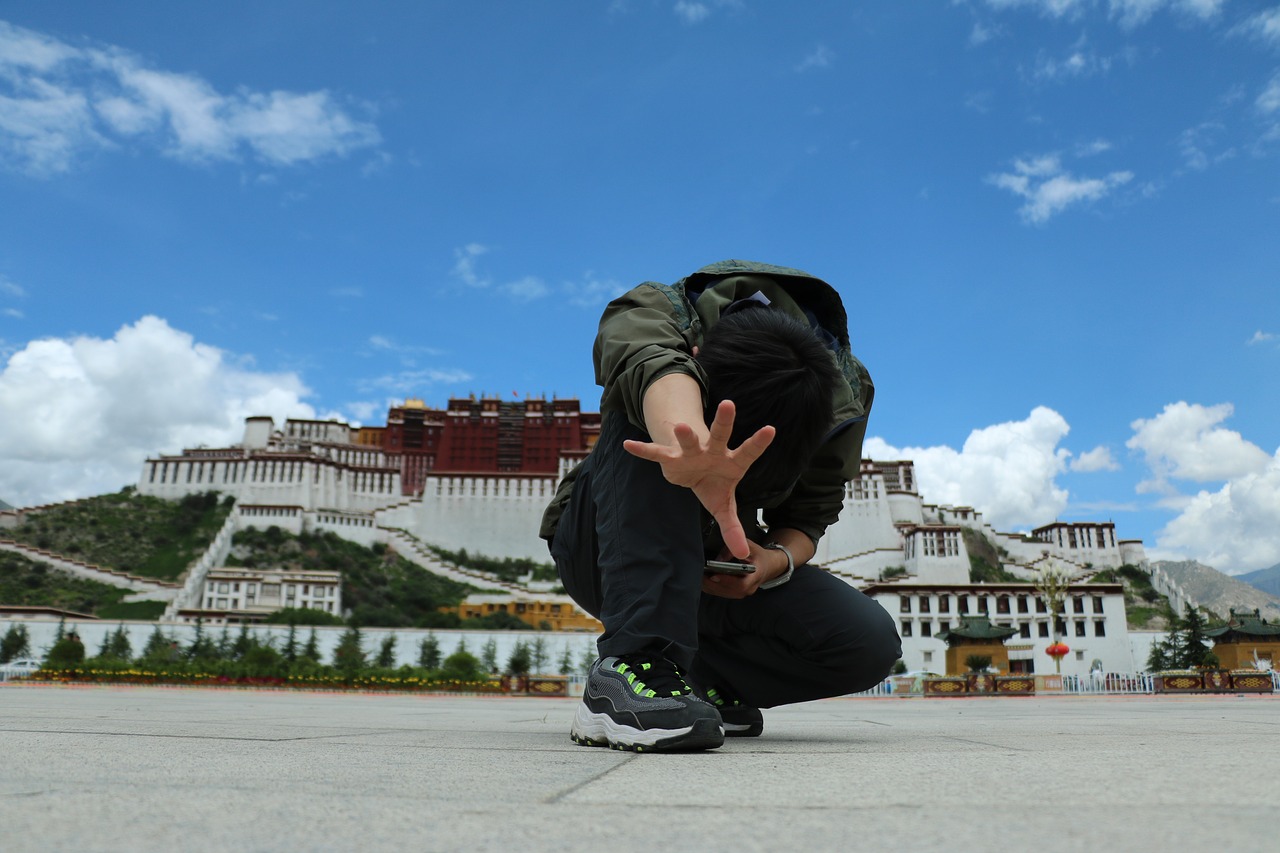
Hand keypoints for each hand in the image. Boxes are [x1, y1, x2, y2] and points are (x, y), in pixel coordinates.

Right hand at [622, 399, 774, 558]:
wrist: (692, 470)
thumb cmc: (713, 484)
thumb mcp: (723, 506)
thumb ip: (732, 528)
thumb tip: (741, 556)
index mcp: (731, 462)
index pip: (747, 453)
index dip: (758, 442)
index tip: (770, 429)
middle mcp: (713, 451)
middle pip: (720, 435)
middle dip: (724, 422)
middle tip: (728, 405)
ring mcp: (692, 452)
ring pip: (690, 440)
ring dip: (686, 435)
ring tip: (681, 427)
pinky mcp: (671, 456)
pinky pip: (657, 452)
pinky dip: (643, 450)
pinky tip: (629, 445)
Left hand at [701, 540, 788, 598]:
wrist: (767, 566)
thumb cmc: (757, 555)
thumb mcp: (750, 546)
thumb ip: (734, 550)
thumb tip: (718, 559)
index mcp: (756, 576)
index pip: (741, 584)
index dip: (726, 581)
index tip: (713, 574)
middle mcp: (749, 588)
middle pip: (729, 591)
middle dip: (713, 584)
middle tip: (700, 574)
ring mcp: (742, 593)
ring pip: (723, 594)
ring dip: (709, 586)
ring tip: (698, 576)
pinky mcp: (734, 593)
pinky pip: (721, 593)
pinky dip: (710, 587)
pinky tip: (702, 579)